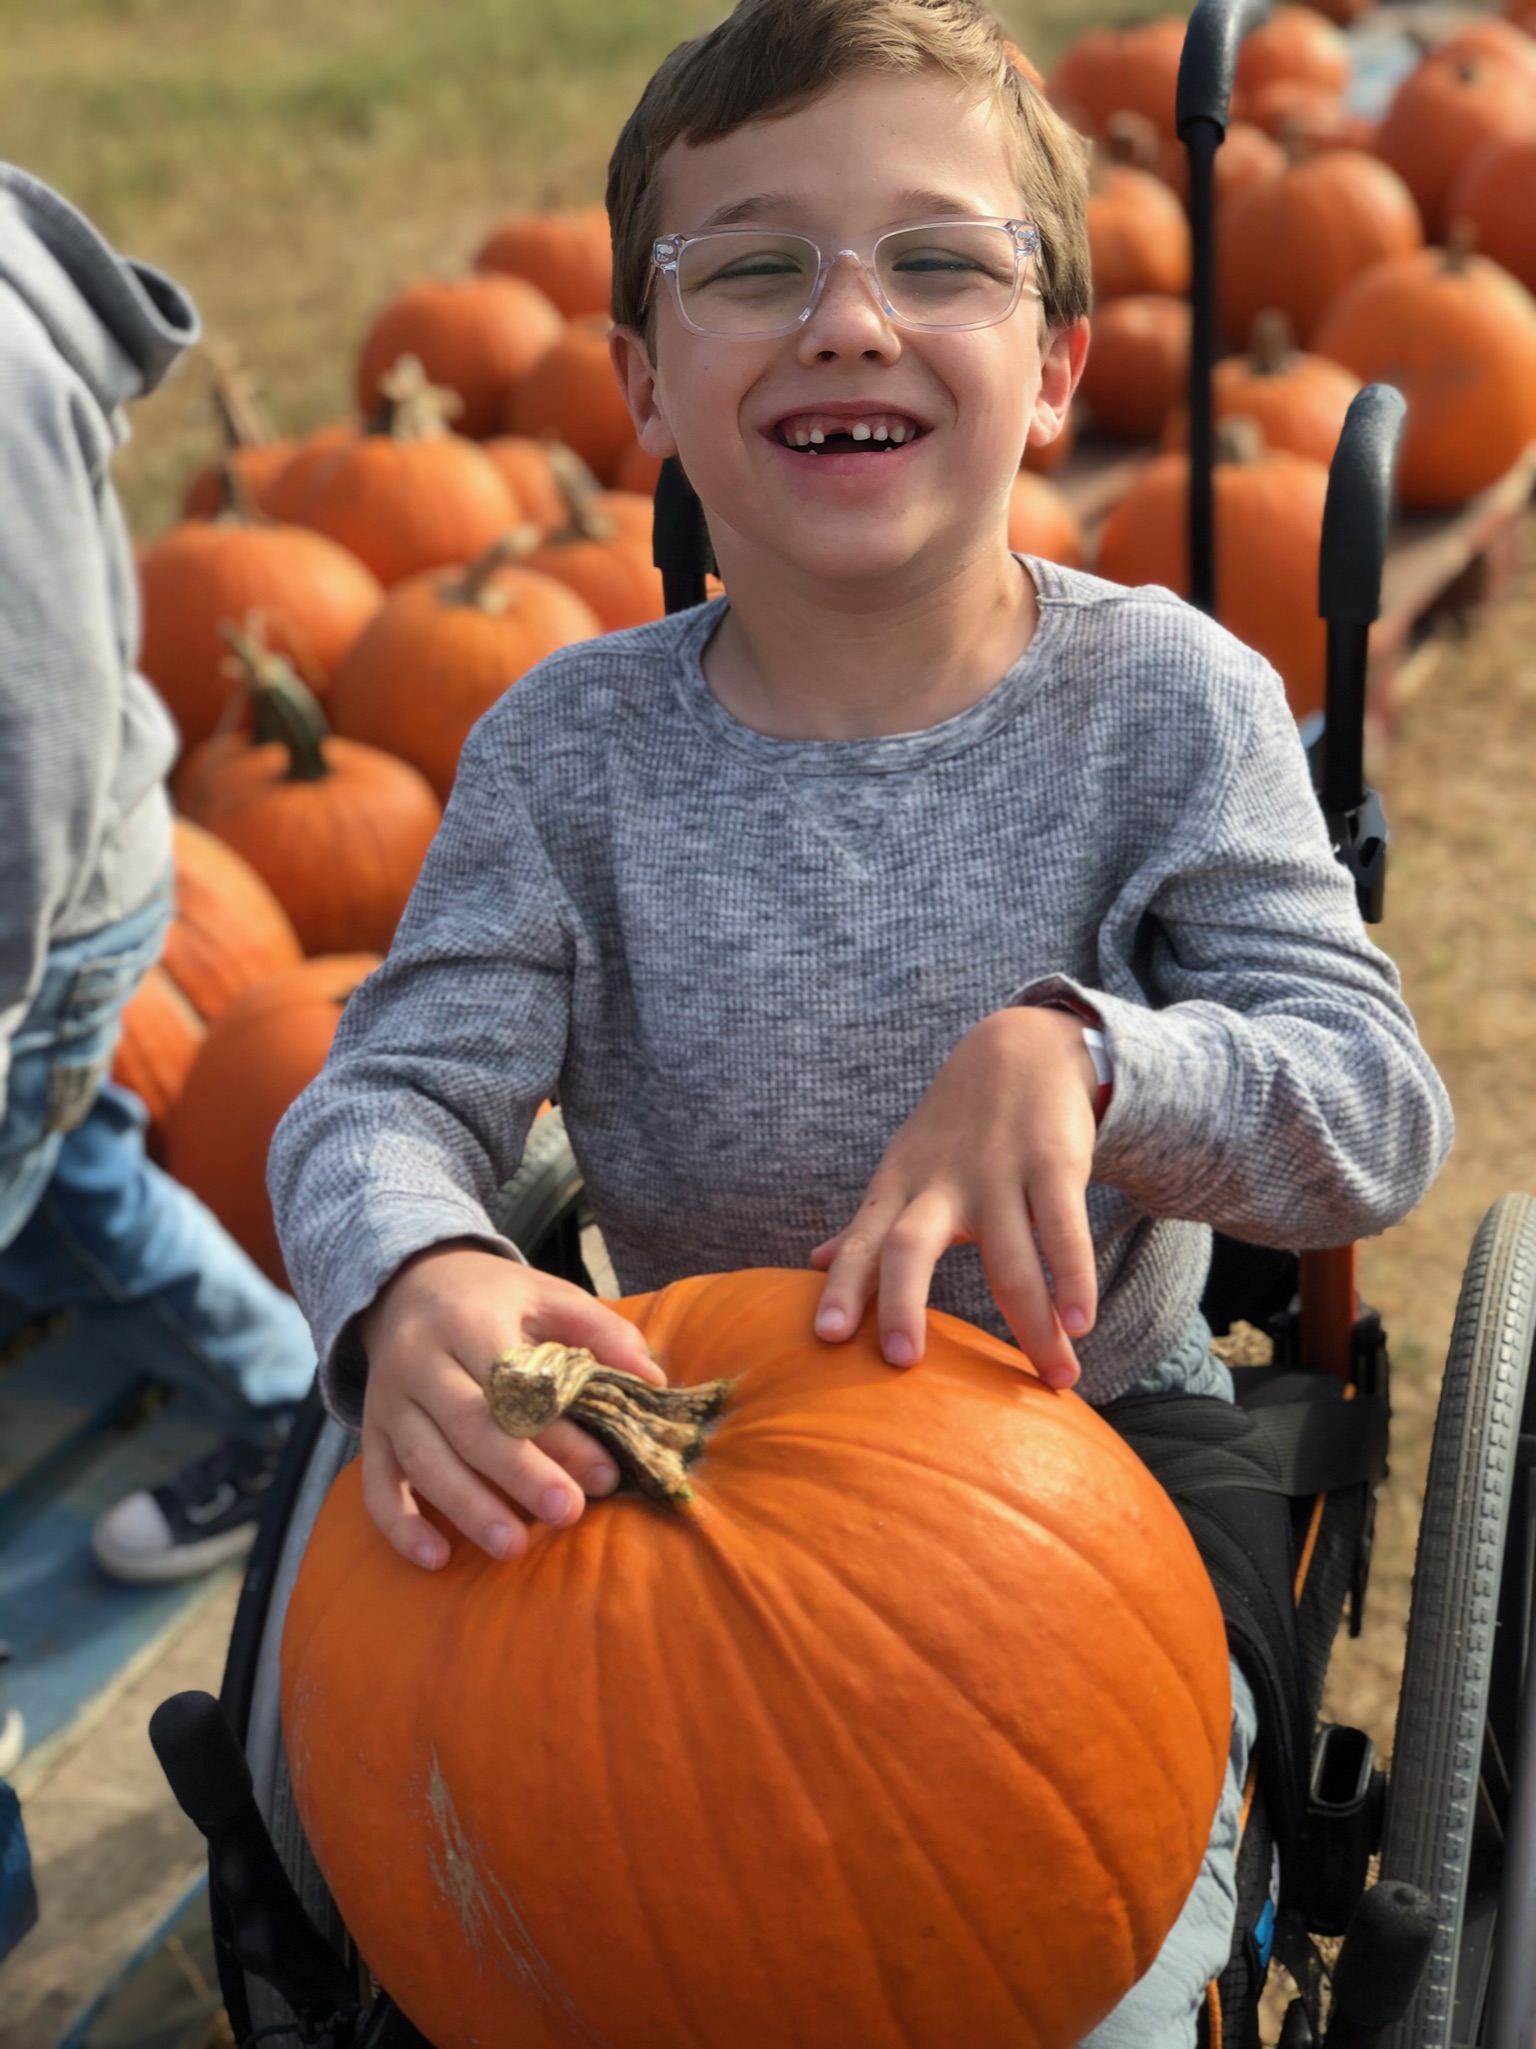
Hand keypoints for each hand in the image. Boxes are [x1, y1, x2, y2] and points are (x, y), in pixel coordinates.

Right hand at [357, 1242, 663, 1569]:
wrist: (409, 1282)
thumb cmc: (495, 1299)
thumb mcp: (548, 1295)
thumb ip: (601, 1331)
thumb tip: (652, 1379)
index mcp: (468, 1320)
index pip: (514, 1383)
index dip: (560, 1430)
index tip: (606, 1472)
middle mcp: (419, 1360)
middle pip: (469, 1425)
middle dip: (520, 1474)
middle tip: (569, 1513)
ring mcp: (389, 1400)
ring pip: (423, 1461)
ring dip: (468, 1508)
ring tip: (514, 1547)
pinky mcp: (372, 1432)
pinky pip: (377, 1485)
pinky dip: (401, 1526)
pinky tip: (436, 1560)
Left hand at [809, 1006, 1099, 1386]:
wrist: (1020, 1049)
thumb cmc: (954, 1129)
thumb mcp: (903, 1171)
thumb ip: (864, 1225)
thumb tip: (809, 1264)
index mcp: (900, 1189)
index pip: (861, 1243)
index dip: (842, 1287)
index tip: (826, 1338)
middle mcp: (942, 1184)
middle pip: (911, 1246)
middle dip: (902, 1301)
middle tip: (902, 1361)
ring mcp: (998, 1172)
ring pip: (1010, 1257)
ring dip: (1032, 1322)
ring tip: (1055, 1378)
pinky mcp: (1052, 1163)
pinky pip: (1063, 1229)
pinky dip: (1073, 1277)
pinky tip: (1080, 1323)